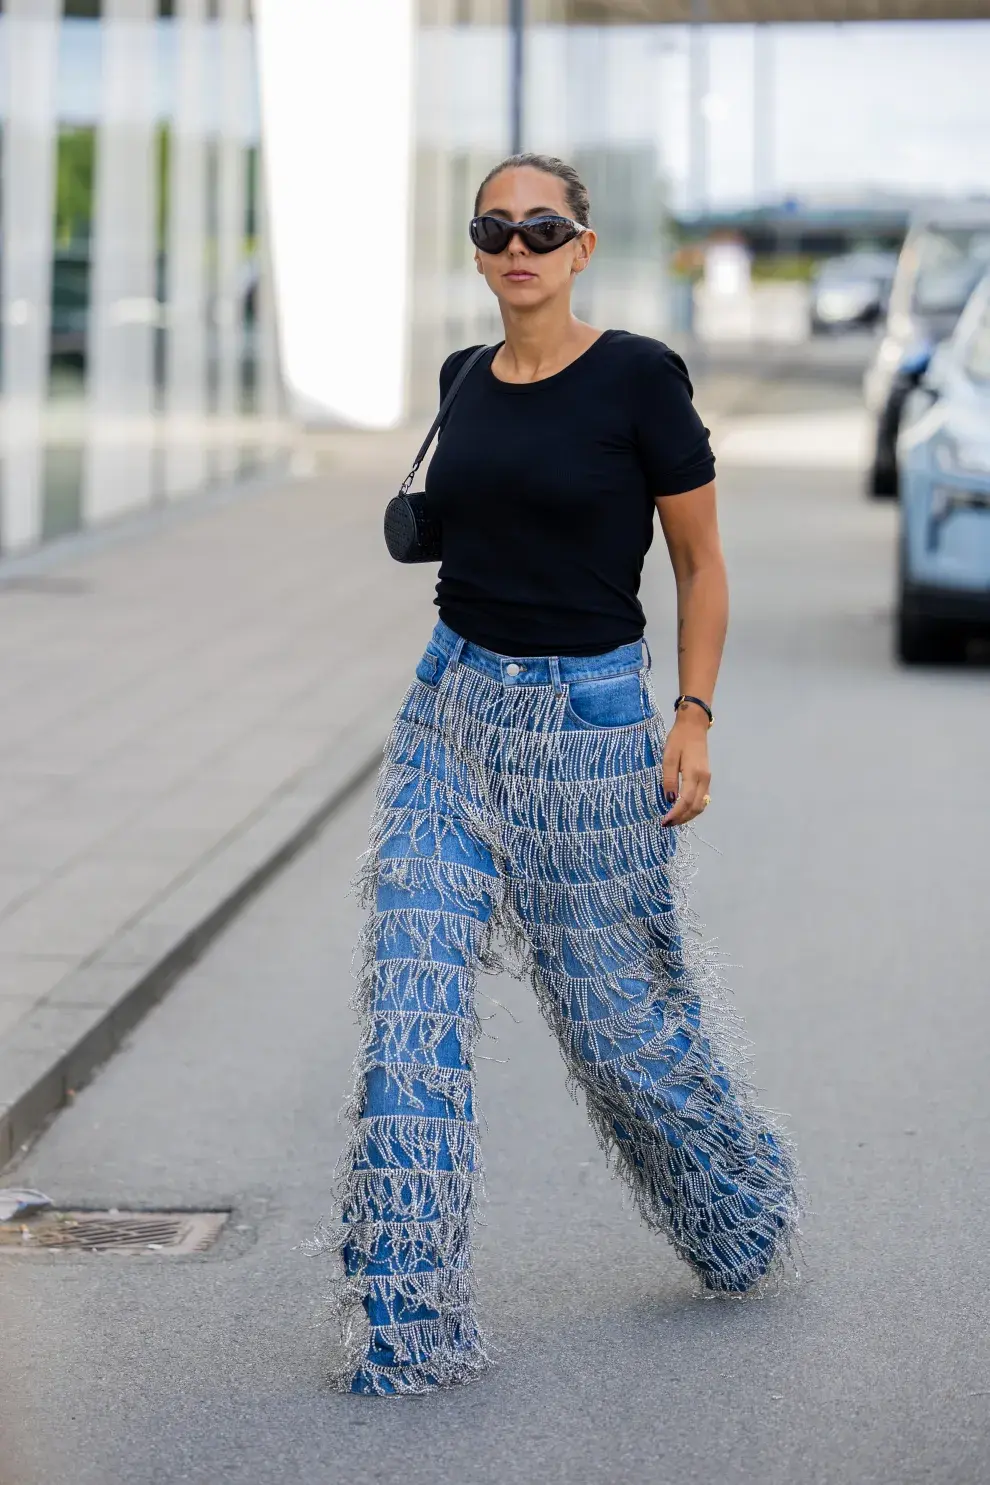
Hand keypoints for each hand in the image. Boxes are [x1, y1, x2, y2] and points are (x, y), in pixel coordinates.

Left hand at [660, 710, 711, 826]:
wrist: (693, 726)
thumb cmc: (678, 739)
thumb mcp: (669, 757)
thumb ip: (669, 779)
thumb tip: (669, 800)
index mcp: (694, 774)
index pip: (686, 801)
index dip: (676, 814)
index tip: (664, 821)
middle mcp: (704, 779)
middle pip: (696, 807)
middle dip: (682, 818)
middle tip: (667, 824)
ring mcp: (707, 779)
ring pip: (701, 805)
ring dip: (688, 815)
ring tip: (673, 819)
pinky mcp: (706, 778)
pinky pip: (702, 799)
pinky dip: (693, 808)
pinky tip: (682, 809)